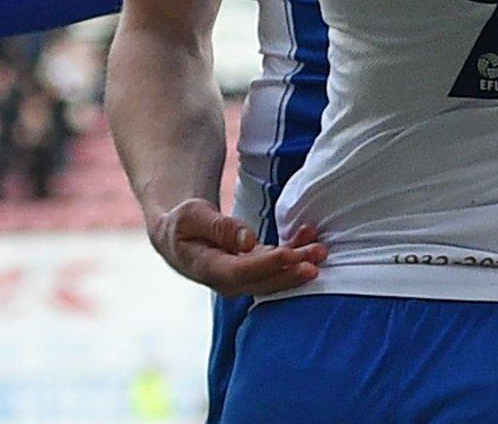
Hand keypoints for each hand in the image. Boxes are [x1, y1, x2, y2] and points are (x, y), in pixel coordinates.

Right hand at [146, 198, 325, 297]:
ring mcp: (242, 278)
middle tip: (317, 257)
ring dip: (298, 262)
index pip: (242, 271)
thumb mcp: (192, 217)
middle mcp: (228, 281)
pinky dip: (293, 251)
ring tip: (320, 248)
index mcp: (209, 269)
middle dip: (292, 270)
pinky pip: (276, 264)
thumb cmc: (182, 223)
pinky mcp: (253, 269)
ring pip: (274, 276)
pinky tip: (308, 236)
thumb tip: (248, 240)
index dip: (267, 264)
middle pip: (264, 280)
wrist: (177, 237)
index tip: (289, 255)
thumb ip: (220, 227)